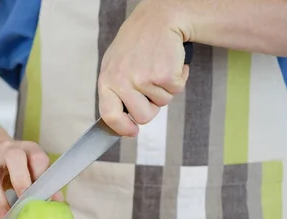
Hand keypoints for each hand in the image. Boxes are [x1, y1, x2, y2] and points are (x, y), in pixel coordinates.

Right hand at [0, 139, 63, 218]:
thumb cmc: (16, 166)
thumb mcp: (31, 168)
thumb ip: (43, 183)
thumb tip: (59, 203)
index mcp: (28, 149)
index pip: (38, 157)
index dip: (43, 176)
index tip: (49, 197)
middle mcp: (8, 149)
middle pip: (14, 157)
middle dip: (20, 180)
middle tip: (26, 201)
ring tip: (8, 218)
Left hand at [97, 0, 189, 136]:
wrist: (159, 18)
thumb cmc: (138, 43)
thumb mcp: (117, 65)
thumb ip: (117, 92)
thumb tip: (124, 122)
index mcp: (107, 80)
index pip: (109, 116)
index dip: (122, 128)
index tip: (132, 131)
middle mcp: (122, 80)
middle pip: (142, 117)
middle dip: (152, 106)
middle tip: (152, 84)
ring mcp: (142, 78)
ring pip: (162, 104)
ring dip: (165, 89)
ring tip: (159, 66)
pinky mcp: (163, 75)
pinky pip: (176, 91)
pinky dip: (179, 78)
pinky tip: (171, 62)